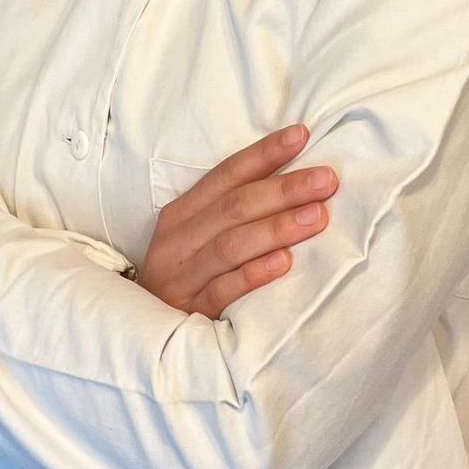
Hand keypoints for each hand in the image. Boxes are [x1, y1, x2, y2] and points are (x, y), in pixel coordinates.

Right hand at [137, 124, 338, 318]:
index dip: (264, 153)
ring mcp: (183, 276)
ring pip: (232, 245)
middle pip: (235, 206)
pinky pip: (225, 291)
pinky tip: (284, 263)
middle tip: (326, 180)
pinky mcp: (190, 313)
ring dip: (276, 228)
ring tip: (317, 216)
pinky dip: (255, 274)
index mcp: (183, 212)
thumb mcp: (197, 235)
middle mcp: (180, 239)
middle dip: (283, 189)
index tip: (302, 135)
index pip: (228, 173)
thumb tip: (294, 180)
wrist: (142, 333)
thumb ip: (233, 210)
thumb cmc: (185, 274)